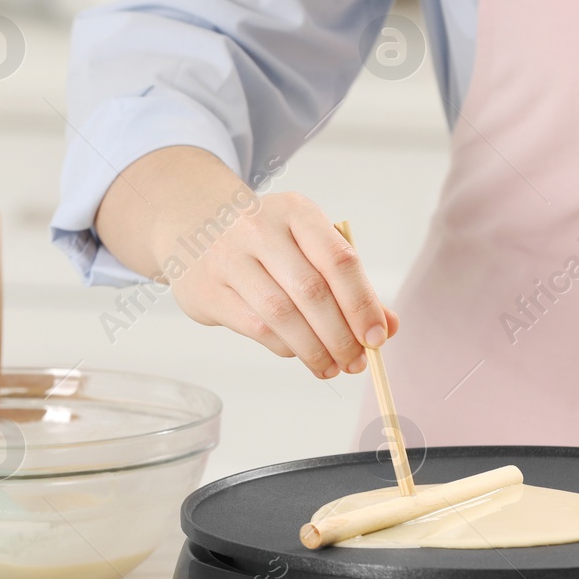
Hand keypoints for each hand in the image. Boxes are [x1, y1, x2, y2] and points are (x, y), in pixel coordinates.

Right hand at [163, 189, 399, 377]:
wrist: (192, 224)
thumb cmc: (264, 238)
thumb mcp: (307, 242)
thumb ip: (348, 282)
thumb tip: (386, 326)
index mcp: (295, 210)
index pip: (339, 259)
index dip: (362, 303)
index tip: (377, 336)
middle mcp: (258, 229)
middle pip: (311, 292)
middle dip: (341, 336)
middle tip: (357, 362)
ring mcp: (227, 259)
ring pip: (282, 315)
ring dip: (314, 349)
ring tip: (332, 367)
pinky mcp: (207, 290)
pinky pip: (256, 328)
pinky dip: (285, 347)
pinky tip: (301, 354)